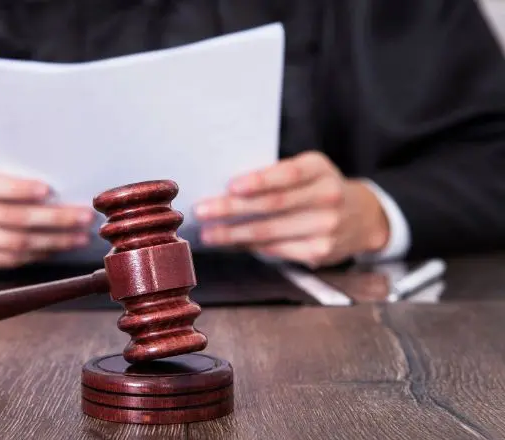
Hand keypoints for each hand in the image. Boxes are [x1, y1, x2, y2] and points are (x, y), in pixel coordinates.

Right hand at [0, 162, 94, 272]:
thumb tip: (63, 193)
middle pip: (13, 218)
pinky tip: (55, 250)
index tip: (48, 190)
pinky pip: (7, 261)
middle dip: (54, 219)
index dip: (20, 189)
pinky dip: (35, 256)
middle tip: (84, 217)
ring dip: (53, 242)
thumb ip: (13, 181)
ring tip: (79, 237)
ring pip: (14, 243)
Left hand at [194, 151, 389, 267]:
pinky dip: (249, 246)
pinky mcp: (320, 252)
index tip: (231, 186)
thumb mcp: (307, 171)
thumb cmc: (318, 189)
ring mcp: (326, 227)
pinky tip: (231, 243)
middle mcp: (327, 197)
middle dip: (232, 209)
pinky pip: (276, 249)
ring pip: (270, 231)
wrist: (363, 217)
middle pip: (273, 205)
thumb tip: (227, 190)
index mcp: (320, 168)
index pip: (288, 174)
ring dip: (233, 233)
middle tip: (202, 210)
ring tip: (208, 233)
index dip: (259, 180)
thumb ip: (275, 176)